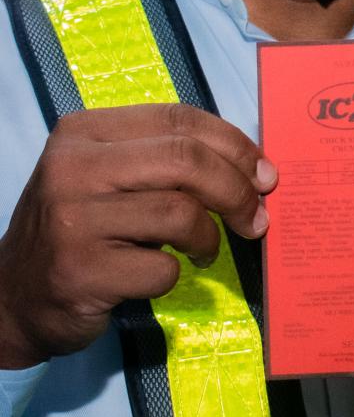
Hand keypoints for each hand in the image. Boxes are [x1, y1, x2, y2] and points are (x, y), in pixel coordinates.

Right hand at [0, 105, 274, 369]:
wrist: (16, 296)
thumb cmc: (84, 229)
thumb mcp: (116, 179)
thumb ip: (172, 163)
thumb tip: (260, 171)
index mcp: (85, 132)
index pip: (180, 120)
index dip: (235, 146)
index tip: (265, 175)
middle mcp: (72, 167)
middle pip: (187, 161)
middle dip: (237, 191)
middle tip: (256, 219)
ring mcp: (71, 219)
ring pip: (181, 213)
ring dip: (209, 238)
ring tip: (203, 250)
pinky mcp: (79, 270)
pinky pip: (162, 267)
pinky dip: (175, 274)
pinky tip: (155, 275)